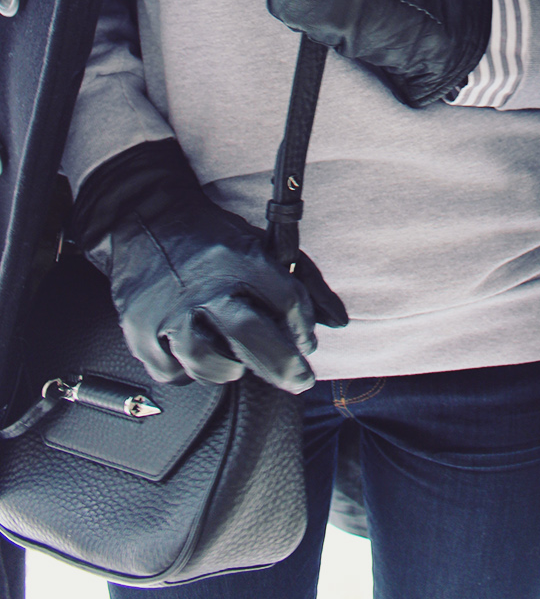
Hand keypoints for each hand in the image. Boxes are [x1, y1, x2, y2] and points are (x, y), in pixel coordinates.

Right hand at [72, 140, 347, 390]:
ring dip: (227, 371)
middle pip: (250, 335)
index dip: (304, 328)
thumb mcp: (260, 245)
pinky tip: (197, 361)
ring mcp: (169, 308)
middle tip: (299, 381)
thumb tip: (339, 321)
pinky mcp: (139, 327)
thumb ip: (304, 280)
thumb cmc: (213, 239)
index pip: (285, 299)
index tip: (308, 345)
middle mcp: (206, 284)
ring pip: (205, 360)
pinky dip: (187, 373)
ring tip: (236, 366)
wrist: (146, 217)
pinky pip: (169, 370)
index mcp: (240, 258)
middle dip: (282, 365)